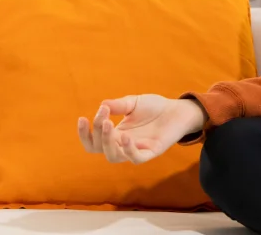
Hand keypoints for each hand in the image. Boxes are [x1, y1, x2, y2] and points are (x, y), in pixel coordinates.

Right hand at [77, 94, 206, 163]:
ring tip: (109, 124)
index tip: (82, 118)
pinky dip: (129, 150)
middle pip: (100, 148)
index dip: (84, 134)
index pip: (93, 142)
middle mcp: (122, 145)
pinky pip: (136, 158)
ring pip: (114, 156)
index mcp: (115, 135)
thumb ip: (118, 105)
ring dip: (108, 143)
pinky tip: (126, 137)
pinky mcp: (151, 152)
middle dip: (97, 133)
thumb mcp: (133, 102)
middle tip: (103, 117)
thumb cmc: (154, 107)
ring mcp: (136, 150)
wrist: (178, 110)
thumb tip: (102, 105)